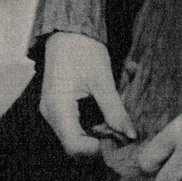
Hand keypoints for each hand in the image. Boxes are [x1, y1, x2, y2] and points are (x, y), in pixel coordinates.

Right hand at [38, 32, 131, 160]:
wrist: (68, 30)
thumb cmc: (84, 50)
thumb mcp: (103, 81)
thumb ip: (116, 111)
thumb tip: (131, 136)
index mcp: (58, 108)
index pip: (75, 146)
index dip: (98, 150)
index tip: (120, 141)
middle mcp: (50, 114)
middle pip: (74, 146)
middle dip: (99, 144)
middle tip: (121, 134)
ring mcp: (52, 111)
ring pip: (74, 138)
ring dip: (96, 136)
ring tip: (115, 123)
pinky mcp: (57, 107)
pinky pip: (73, 127)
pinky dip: (90, 127)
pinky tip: (105, 117)